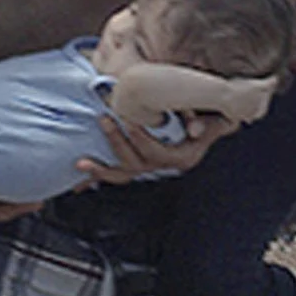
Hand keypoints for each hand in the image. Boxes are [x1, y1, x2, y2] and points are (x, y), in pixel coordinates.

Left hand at [76, 111, 220, 186]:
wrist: (205, 119)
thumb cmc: (209, 117)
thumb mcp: (215, 120)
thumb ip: (208, 124)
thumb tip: (194, 130)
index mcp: (182, 158)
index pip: (158, 155)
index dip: (142, 139)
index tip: (130, 120)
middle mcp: (164, 165)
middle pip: (137, 164)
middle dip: (118, 142)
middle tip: (106, 120)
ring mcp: (149, 166)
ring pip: (123, 174)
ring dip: (101, 169)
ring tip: (82, 162)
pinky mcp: (136, 163)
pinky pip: (116, 173)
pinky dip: (98, 175)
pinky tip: (81, 177)